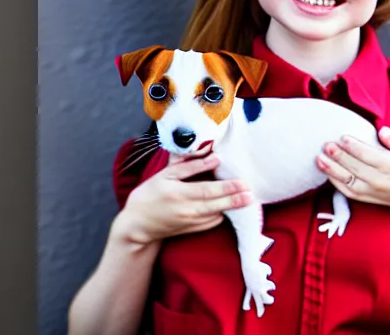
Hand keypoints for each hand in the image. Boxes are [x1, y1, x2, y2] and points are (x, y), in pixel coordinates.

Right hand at [118, 150, 251, 245]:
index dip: (226, 187)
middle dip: (236, 199)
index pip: (208, 190)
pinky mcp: (193, 230)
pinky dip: (220, 214)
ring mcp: (191, 223)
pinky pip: (212, 222)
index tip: (241, 182)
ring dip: (231, 207)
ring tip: (245, 199)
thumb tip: (211, 158)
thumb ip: (188, 166)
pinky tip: (225, 207)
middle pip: (217, 204)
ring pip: (217, 214)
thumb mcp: (164, 175)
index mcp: (178, 193)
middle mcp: (187, 210)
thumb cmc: (149, 194)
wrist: (139, 223)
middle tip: (251, 193)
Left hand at [317, 126, 389, 222]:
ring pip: (350, 183)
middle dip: (338, 156)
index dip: (353, 146)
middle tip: (324, 144)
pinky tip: (329, 175)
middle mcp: (384, 182)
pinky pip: (353, 194)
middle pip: (356, 168)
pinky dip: (339, 186)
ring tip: (319, 159)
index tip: (341, 136)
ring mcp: (378, 193)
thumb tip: (381, 130)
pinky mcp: (376, 201)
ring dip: (333, 171)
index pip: (368, 156)